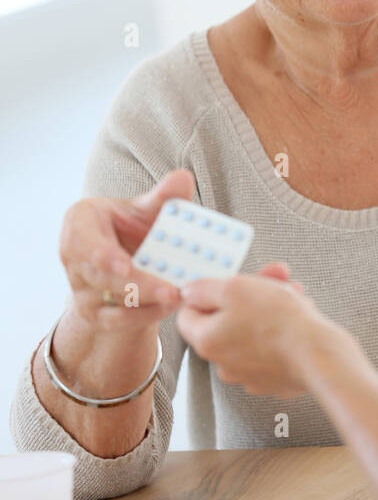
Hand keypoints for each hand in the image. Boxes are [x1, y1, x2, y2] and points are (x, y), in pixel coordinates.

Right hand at [59, 169, 195, 331]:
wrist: (124, 256)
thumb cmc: (131, 226)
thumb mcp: (145, 209)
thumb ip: (163, 196)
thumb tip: (183, 178)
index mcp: (80, 223)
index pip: (84, 241)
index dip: (102, 255)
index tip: (124, 265)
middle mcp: (72, 256)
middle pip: (101, 276)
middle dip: (138, 284)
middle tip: (170, 290)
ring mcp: (79, 287)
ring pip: (108, 301)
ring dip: (145, 303)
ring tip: (176, 297)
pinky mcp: (91, 313)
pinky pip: (114, 321)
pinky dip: (142, 317)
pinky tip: (167, 309)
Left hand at [176, 268, 343, 396]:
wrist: (317, 353)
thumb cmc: (279, 320)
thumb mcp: (235, 287)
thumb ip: (204, 288)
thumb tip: (189, 291)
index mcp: (207, 340)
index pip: (188, 314)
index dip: (208, 293)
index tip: (228, 282)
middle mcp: (222, 362)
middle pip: (225, 320)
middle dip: (248, 295)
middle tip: (269, 278)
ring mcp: (247, 373)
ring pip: (250, 331)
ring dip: (268, 308)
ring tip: (291, 293)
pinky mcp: (271, 379)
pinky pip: (268, 347)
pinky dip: (279, 330)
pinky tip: (296, 316)